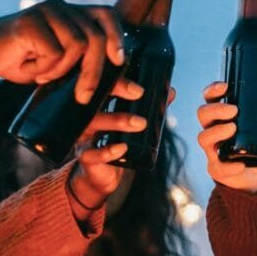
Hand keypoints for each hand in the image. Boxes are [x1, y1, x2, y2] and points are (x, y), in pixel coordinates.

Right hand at [0, 0, 125, 103]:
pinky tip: (28, 65)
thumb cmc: (22, 62)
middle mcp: (61, 7)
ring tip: (42, 74)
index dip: (117, 37)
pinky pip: (54, 51)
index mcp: (72, 14)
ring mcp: (46, 10)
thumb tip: (137, 90)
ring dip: (61, 70)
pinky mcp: (30, 20)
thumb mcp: (63, 70)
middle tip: (82, 96)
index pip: (107, 15)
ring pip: (77, 45)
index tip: (119, 61)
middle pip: (94, 37)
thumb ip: (95, 73)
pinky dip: (44, 68)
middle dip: (93, 72)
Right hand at [65, 78, 151, 220]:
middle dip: (116, 91)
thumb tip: (171, 92)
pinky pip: (92, 153)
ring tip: (140, 123)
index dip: (118, 80)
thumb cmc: (117, 142)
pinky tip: (122, 148)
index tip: (139, 85)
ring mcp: (85, 136)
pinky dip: (107, 151)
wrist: (102, 175)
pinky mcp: (86, 157)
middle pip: (96, 96)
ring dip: (117, 121)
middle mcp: (88, 117)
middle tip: (139, 93)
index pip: (104, 84)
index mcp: (98, 104)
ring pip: (94, 123)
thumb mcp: (133, 123)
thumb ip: (150, 108)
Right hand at [196, 81, 256, 192]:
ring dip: (216, 131)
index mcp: (221, 119)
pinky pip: (218, 167)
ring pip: (203, 137)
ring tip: (233, 128)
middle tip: (234, 110)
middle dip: (216, 109)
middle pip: (203, 115)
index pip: (209, 100)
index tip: (225, 86)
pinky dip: (229, 166)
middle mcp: (213, 132)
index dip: (212, 91)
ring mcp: (213, 151)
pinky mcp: (217, 170)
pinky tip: (240, 165)